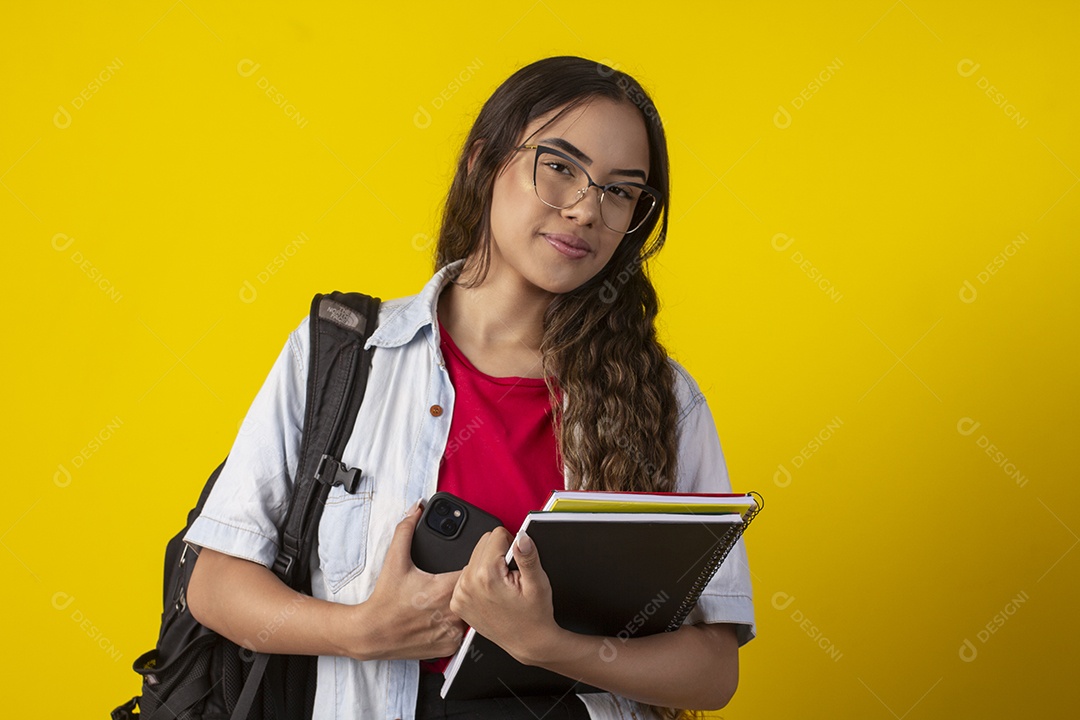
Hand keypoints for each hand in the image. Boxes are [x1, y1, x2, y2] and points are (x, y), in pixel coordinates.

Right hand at [355, 504, 465, 660]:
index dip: (475, 566)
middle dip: (468, 586)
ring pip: (470, 614)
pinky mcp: (449, 646)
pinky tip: (439, 620)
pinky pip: (462, 632)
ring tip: (441, 603)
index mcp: (443, 589)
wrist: (372, 634)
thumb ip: (406, 530)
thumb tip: (416, 509)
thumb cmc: (384, 600)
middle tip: (450, 585)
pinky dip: (455, 625)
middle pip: (475, 593)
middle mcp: (451, 612)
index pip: (474, 572)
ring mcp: (452, 632)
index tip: (468, 564)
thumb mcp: (394, 561)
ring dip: (462, 607)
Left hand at [449, 527, 564, 665]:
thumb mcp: (538, 584)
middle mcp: (468, 583)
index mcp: (487, 575)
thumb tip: (521, 536)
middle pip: (483, 543)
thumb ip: (527, 556)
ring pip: (474, 557)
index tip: (517, 563)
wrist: (527, 642)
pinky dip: (479, 578)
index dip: (512, 545)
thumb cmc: (534, 617)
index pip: (496, 534)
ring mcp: (460, 594)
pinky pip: (467, 574)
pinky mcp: (458, 601)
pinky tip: (491, 592)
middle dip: (499, 554)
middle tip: (511, 576)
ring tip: (502, 585)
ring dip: (488, 565)